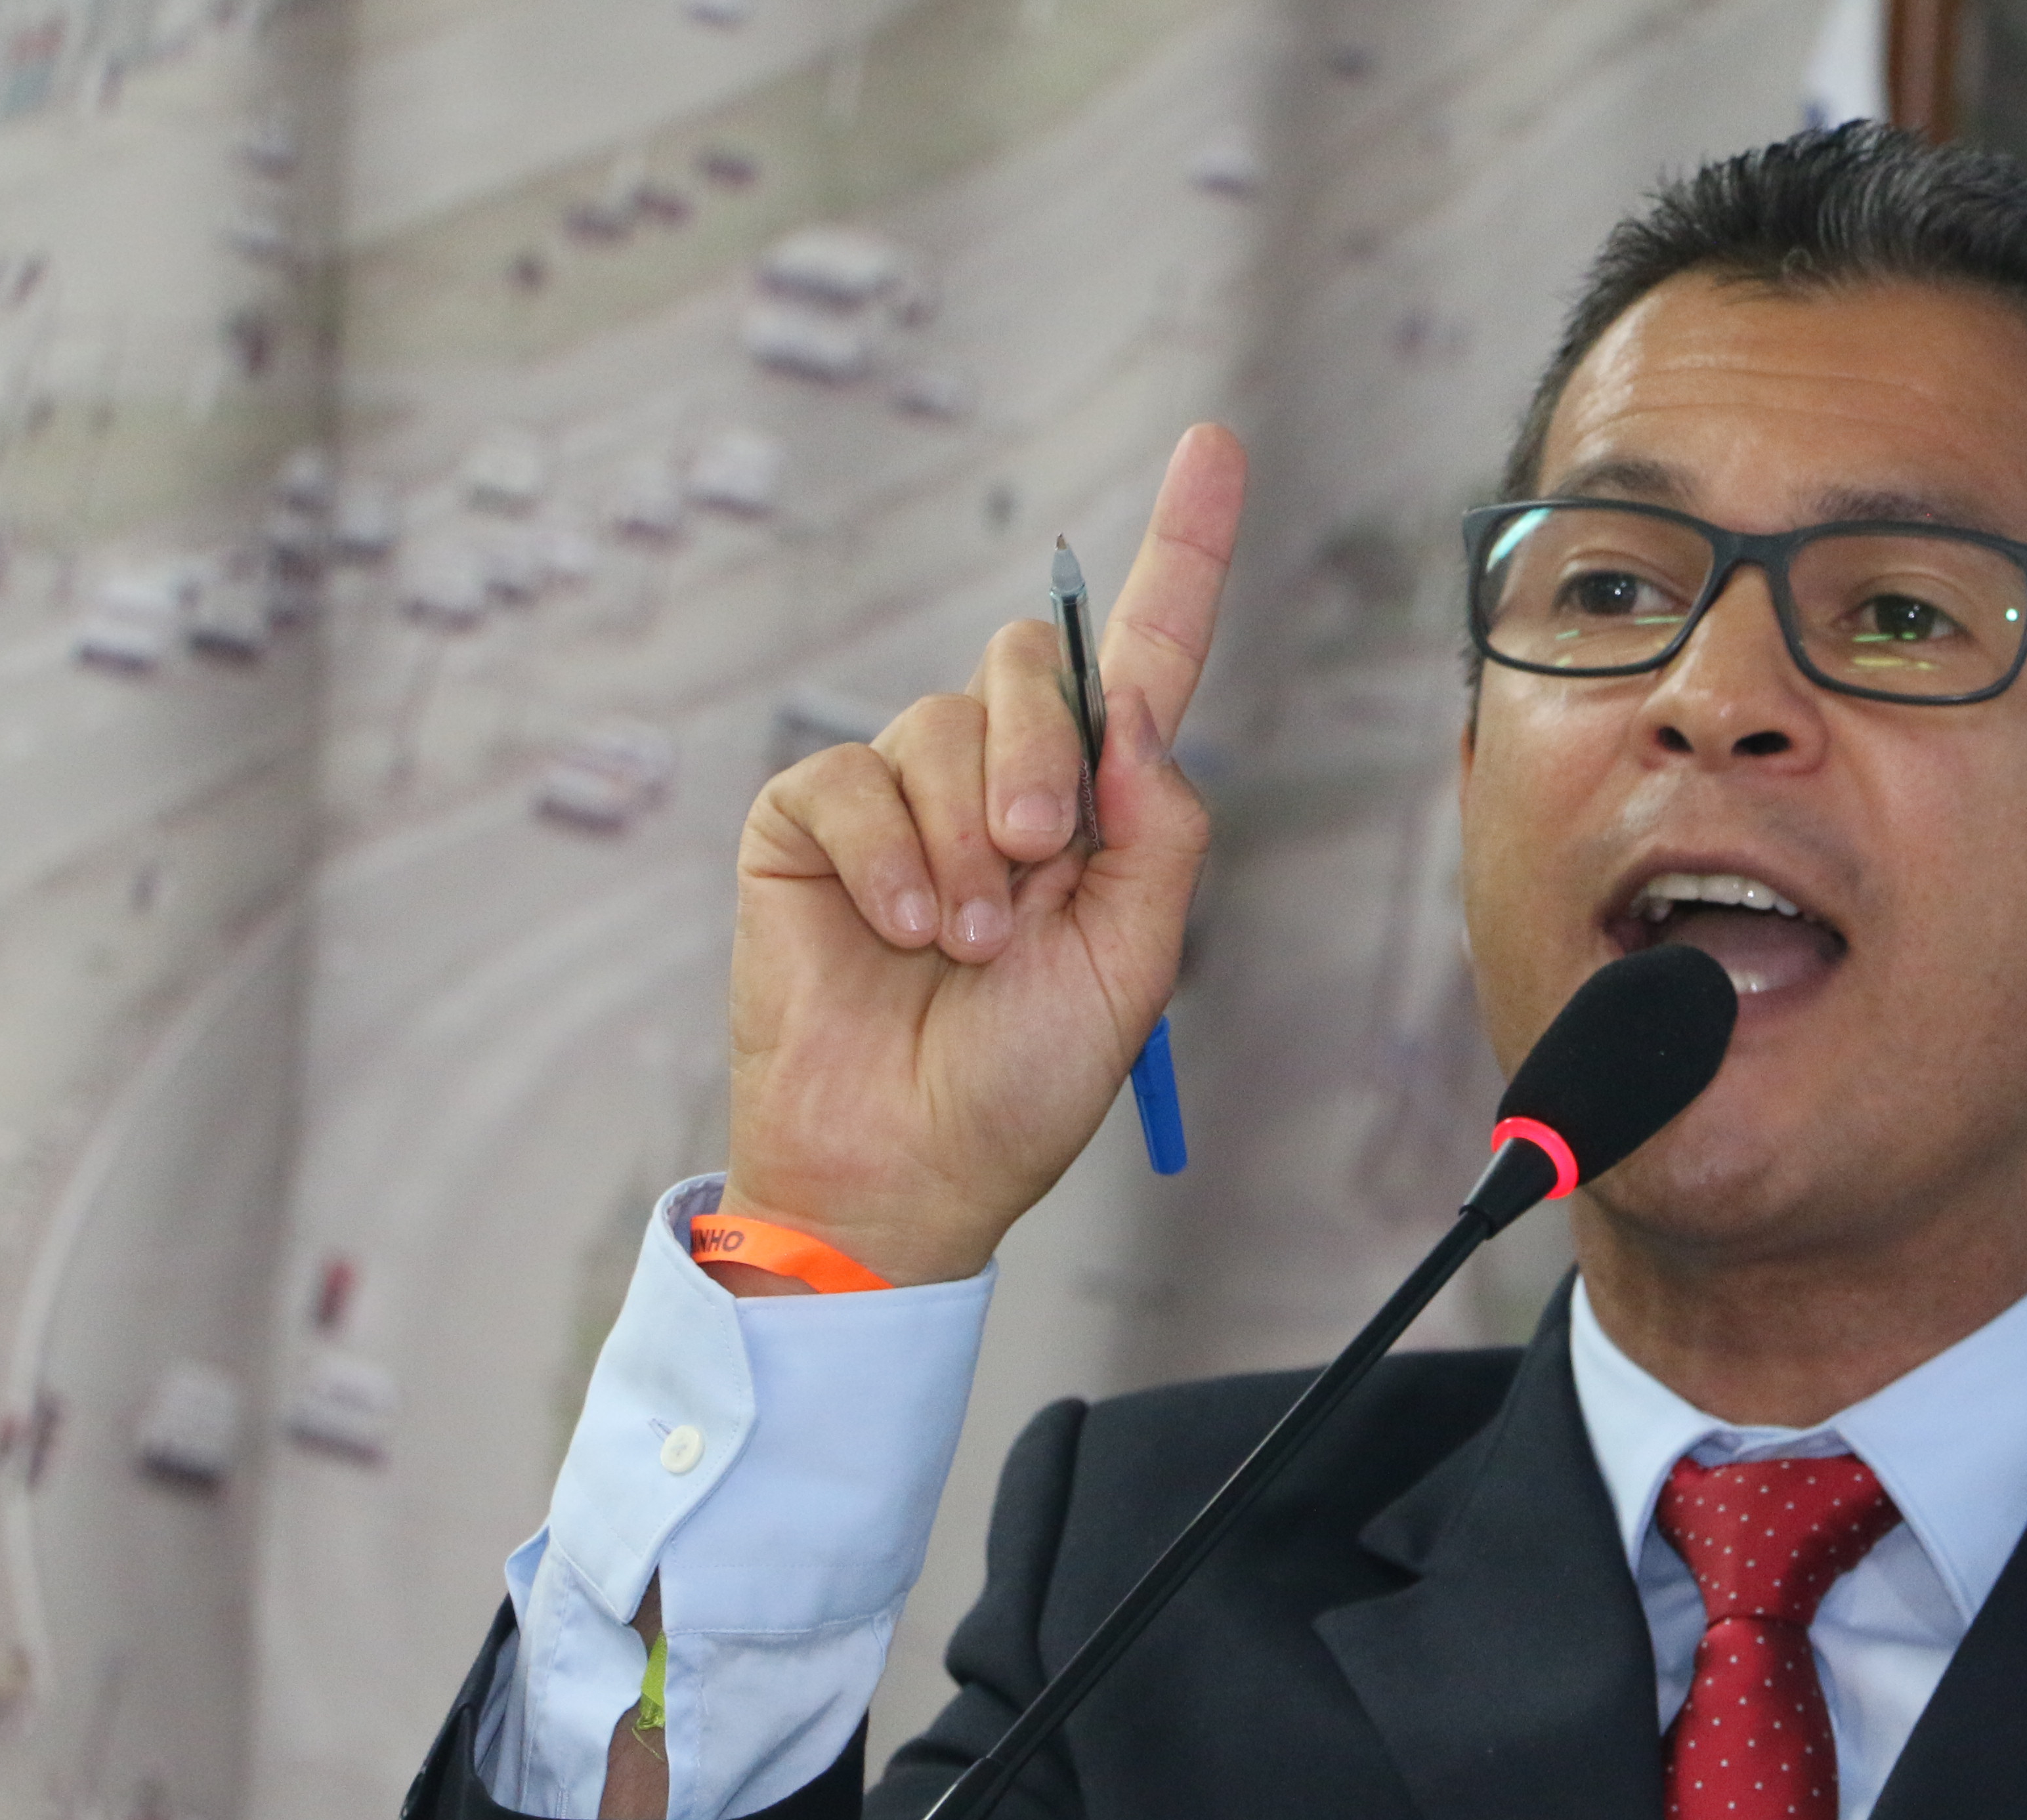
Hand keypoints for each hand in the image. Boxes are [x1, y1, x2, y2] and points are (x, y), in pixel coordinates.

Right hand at [718, 424, 1245, 1286]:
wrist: (908, 1165)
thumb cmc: (1024, 1079)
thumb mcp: (1136, 960)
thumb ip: (1156, 828)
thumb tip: (1130, 714)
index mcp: (1095, 804)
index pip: (1141, 654)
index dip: (1182, 550)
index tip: (1216, 447)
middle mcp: (999, 777)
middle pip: (1033, 667)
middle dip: (1042, 758)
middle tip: (1034, 867)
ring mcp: (901, 792)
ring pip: (942, 724)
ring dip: (966, 841)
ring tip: (962, 944)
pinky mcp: (810, 820)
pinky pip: (852, 780)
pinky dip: (887, 857)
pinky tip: (898, 929)